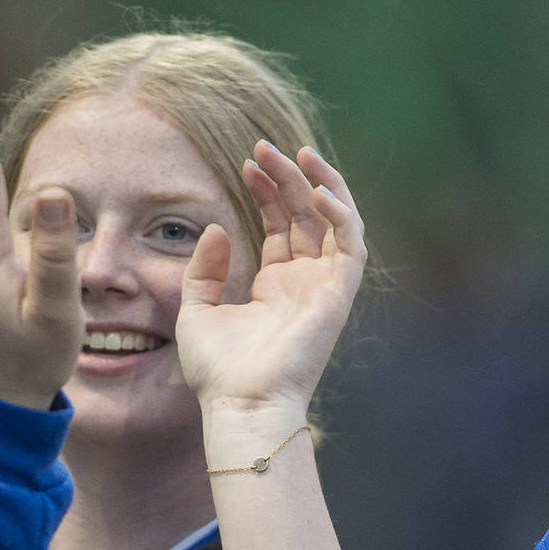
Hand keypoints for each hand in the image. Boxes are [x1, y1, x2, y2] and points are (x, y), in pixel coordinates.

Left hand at [179, 142, 364, 434]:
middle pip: (307, 215)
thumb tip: (218, 228)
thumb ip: (204, 270)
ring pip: (336, 222)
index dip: (268, 190)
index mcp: (276, 286)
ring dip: (322, 184)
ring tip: (299, 154)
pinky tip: (317, 192)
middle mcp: (305, 283)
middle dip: (289, 177)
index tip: (248, 163)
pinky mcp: (339, 296)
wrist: (241, 403)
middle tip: (265, 146)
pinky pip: (352, 246)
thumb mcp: (196, 310)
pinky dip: (342, 215)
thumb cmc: (218, 370)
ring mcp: (324, 288)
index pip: (282, 225)